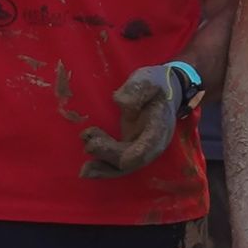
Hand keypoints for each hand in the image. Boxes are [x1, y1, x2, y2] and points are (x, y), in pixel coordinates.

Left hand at [81, 62, 196, 176]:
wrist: (162, 90)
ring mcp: (142, 148)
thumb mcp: (148, 79)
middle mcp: (153, 142)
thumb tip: (121, 102)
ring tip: (85, 152)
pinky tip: (87, 167)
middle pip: (135, 159)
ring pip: (125, 166)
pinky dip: (103, 167)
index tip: (124, 160)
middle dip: (112, 156)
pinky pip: (117, 164)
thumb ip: (137, 89)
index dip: (139, 153)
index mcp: (161, 125)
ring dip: (104, 165)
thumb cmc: (155, 83)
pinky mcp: (130, 149)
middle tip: (90, 144)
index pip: (152, 143)